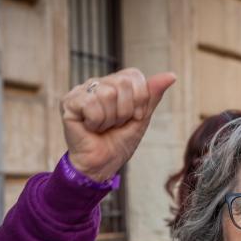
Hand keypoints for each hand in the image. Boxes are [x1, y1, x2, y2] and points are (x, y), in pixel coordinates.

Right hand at [60, 68, 175, 181]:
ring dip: (110, 119)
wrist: (102, 165)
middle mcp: (98, 84)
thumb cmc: (119, 143)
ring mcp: (82, 91)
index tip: (133, 117)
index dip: (139, 99)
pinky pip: (91, 104)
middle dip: (125, 111)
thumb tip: (171, 75)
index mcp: (115, 84)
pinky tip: (90, 128)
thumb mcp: (141, 118)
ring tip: (102, 127)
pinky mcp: (69, 102)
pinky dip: (95, 122)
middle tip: (115, 124)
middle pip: (122, 84)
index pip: (134, 75)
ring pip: (107, 94)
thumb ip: (152, 95)